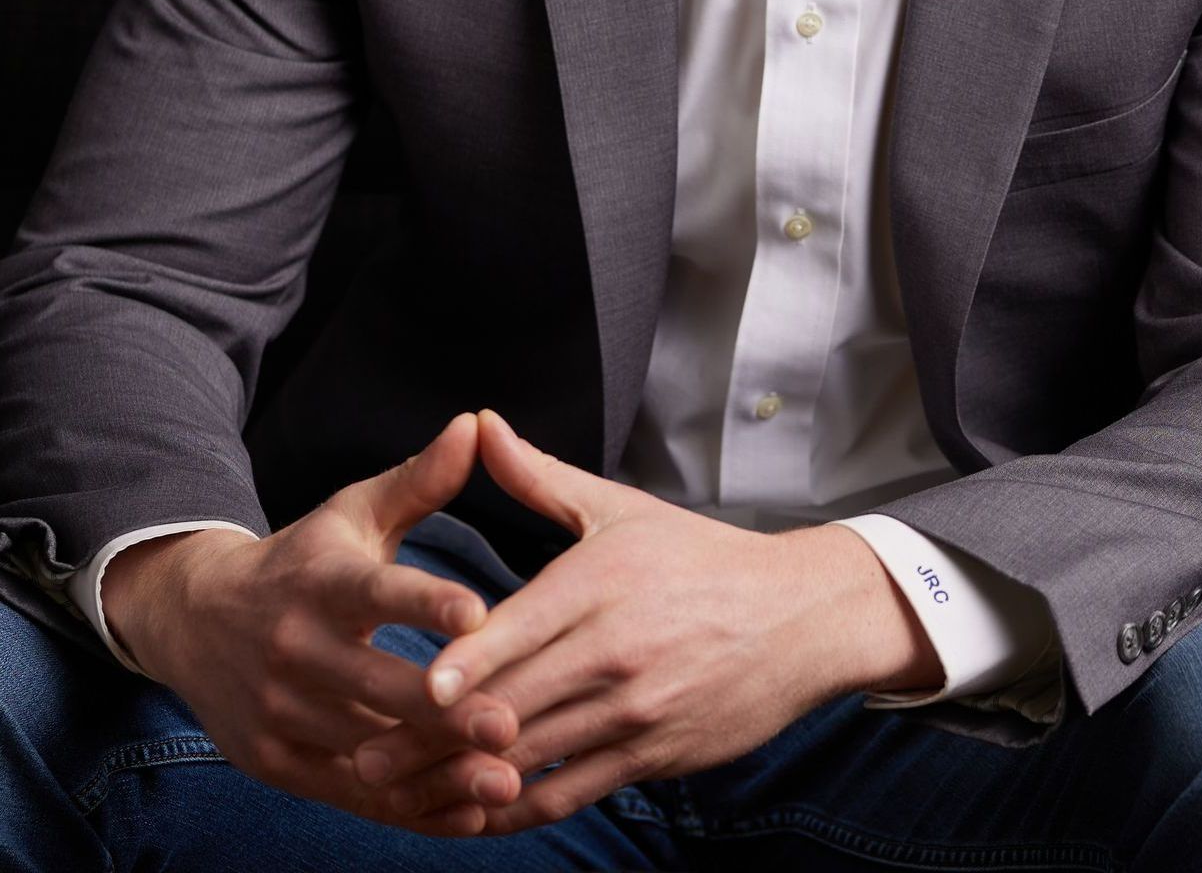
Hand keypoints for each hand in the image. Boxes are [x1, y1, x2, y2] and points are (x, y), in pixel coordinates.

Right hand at [105, 411, 507, 839]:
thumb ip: (419, 480)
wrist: (196, 619)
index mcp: (323, 582)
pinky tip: (465, 811)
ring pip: (367, 750)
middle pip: (376, 686)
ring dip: (435, 768)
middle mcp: (296, 649)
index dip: (426, 602)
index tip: (479, 615)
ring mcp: (281, 712)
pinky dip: (407, 805)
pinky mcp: (276, 762)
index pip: (377, 591)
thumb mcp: (353, 513)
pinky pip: (349, 793)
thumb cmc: (303, 559)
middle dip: (446, 709)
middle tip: (512, 724)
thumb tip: (475, 424)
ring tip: (505, 780)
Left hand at [348, 406, 940, 835]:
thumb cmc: (700, 556)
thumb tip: (478, 424)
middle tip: (367, 755)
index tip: (416, 686)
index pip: (519, 629)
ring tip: (400, 794)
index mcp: (601, 581)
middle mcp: (616, 650)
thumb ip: (538, 476)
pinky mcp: (651, 757)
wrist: (797, 618)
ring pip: (532, 756)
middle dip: (435, 736)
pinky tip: (473, 814)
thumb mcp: (620, 508)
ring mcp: (634, 710)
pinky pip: (570, 793)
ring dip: (463, 780)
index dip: (464, 665)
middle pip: (511, 702)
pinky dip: (517, 811)